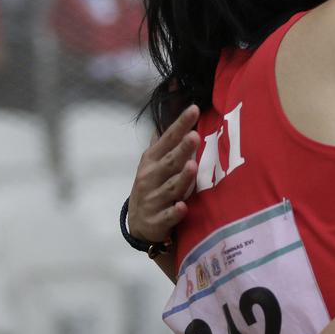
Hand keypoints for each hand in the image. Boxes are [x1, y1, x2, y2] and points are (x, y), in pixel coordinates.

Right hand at [128, 105, 200, 242]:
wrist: (139, 224)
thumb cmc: (153, 185)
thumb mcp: (155, 161)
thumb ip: (167, 138)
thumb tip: (169, 109)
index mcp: (152, 160)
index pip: (168, 139)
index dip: (180, 124)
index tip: (194, 109)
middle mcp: (150, 177)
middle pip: (169, 162)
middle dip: (182, 150)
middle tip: (194, 136)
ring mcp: (153, 200)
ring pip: (170, 188)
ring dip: (181, 178)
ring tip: (192, 166)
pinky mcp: (156, 221)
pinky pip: (167, 216)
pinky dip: (175, 212)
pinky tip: (182, 206)